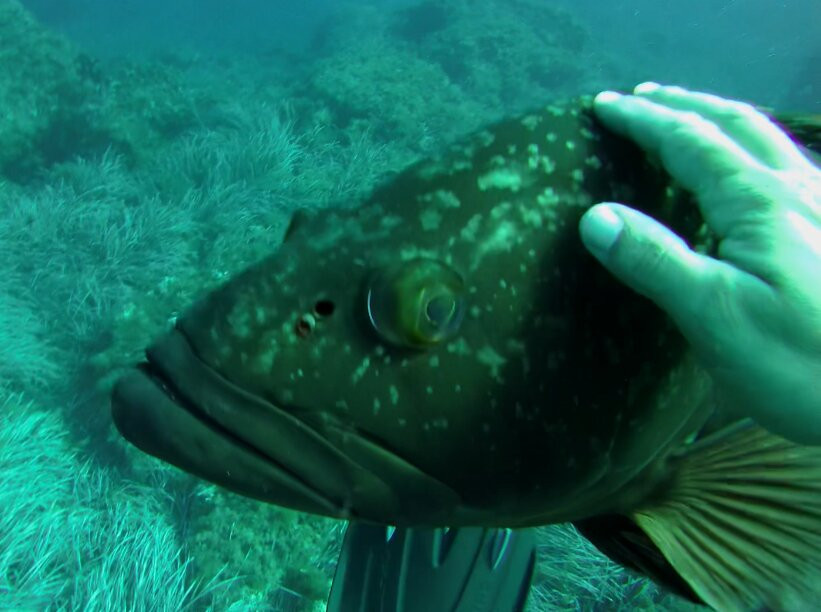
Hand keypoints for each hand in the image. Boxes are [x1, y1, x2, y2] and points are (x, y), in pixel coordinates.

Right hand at [579, 82, 820, 444]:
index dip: (644, 121)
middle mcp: (797, 189)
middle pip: (734, 125)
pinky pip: (786, 167)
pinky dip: (750, 150)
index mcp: (760, 202)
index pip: (690, 143)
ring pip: (767, 142)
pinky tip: (749, 175)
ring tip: (689, 119)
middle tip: (643, 97)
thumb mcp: (715, 316)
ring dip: (720, 121)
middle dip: (684, 105)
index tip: (604, 105)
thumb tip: (594, 216)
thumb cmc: (802, 364)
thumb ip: (656, 261)